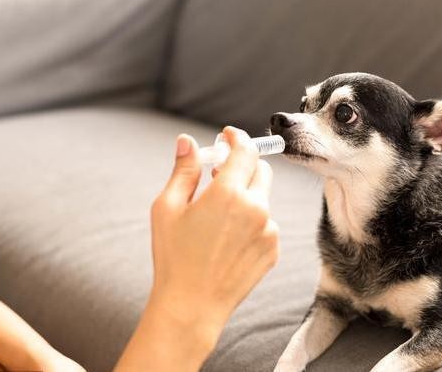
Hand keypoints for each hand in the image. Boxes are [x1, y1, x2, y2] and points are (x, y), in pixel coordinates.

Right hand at [150, 126, 278, 334]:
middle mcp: (256, 208)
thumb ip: (184, 170)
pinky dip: (252, 221)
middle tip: (220, 175)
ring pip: (263, 198)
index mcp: (228, 193)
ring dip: (246, 196)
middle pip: (260, 169)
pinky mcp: (273, 248)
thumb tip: (187, 141)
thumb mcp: (167, 208)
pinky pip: (266, 223)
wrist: (192, 306)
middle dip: (243, 165)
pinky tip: (228, 241)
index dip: (237, 137)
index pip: (245, 150)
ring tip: (218, 219)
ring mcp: (268, 229)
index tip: (228, 135)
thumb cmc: (174, 256)